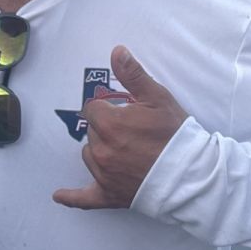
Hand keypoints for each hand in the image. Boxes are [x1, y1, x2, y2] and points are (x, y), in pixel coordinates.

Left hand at [52, 45, 188, 209]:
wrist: (192, 174)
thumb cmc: (175, 134)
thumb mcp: (157, 97)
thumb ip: (133, 74)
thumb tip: (116, 51)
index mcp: (108, 123)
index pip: (93, 108)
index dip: (110, 109)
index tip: (126, 113)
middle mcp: (101, 149)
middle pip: (92, 131)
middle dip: (107, 128)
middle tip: (133, 133)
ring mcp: (103, 174)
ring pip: (90, 155)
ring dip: (101, 151)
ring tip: (127, 152)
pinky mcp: (109, 194)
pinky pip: (85, 198)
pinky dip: (72, 197)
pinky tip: (58, 195)